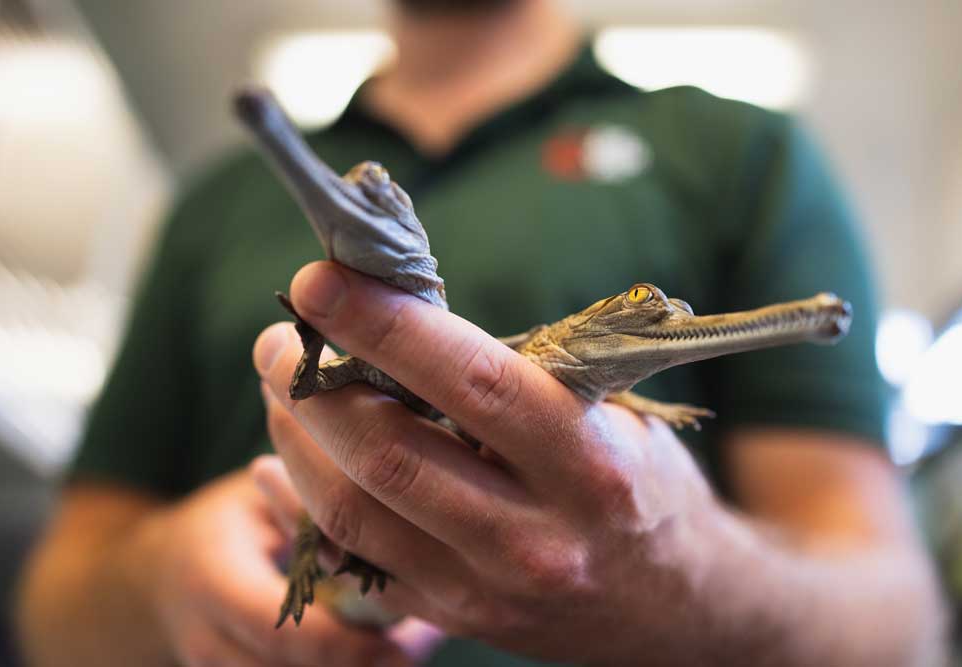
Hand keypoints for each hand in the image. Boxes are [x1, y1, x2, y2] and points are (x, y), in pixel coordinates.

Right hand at [133, 468, 414, 666]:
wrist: (157, 574)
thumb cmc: (225, 523)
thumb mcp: (259, 499)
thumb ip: (309, 512)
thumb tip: (386, 519)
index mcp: (214, 579)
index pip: (285, 632)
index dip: (350, 647)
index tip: (406, 642)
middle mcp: (205, 637)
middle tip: (412, 649)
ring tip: (398, 649)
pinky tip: (362, 656)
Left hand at [253, 261, 719, 664]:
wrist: (682, 608)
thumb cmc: (643, 485)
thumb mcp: (612, 415)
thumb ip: (520, 378)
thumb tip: (400, 320)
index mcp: (588, 461)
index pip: (471, 382)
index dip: (383, 325)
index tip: (319, 280)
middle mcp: (536, 536)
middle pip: (389, 453)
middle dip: (315, 384)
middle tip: (279, 338)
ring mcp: (489, 591)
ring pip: (354, 511)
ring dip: (297, 440)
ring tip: (280, 389)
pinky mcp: (455, 620)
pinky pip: (353, 563)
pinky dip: (302, 506)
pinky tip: (279, 463)